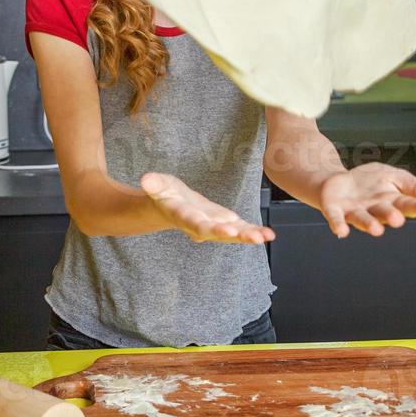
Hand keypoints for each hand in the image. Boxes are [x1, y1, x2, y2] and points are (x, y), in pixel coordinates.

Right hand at [140, 171, 274, 244]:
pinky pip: (240, 229)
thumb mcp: (158, 185)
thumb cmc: (164, 193)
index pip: (196, 223)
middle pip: (217, 233)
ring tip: (264, 237)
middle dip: (235, 235)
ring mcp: (214, 226)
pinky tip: (270, 235)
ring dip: (248, 236)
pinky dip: (254, 231)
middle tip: (252, 237)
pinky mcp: (224, 222)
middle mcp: (200, 225)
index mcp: (183, 216)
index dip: (210, 227)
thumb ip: (154, 184)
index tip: (226, 229)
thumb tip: (145, 179)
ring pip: (232, 233)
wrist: (170, 206)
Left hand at [317, 163, 415, 237]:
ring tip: (376, 229)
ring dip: (369, 224)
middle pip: (385, 212)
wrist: (337, 180)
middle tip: (398, 219)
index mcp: (392, 201)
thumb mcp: (397, 177)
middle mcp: (374, 210)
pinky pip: (336, 218)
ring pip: (363, 218)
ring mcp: (354, 211)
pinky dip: (338, 225)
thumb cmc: (370, 183)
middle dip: (392, 215)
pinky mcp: (334, 210)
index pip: (407, 204)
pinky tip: (341, 231)